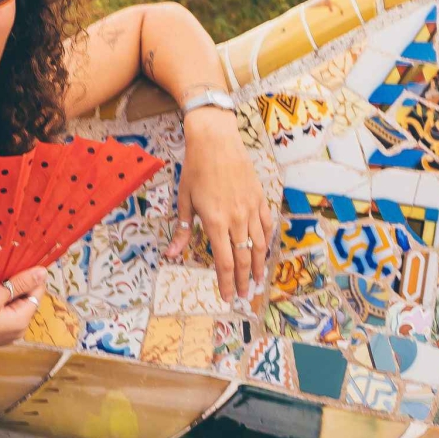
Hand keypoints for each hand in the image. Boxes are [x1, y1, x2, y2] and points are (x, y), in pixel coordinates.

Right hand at [0, 266, 45, 362]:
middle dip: (15, 282)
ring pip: (14, 303)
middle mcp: (19, 329)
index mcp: (22, 320)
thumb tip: (43, 272)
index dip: (29, 274)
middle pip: (27, 297)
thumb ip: (19, 284)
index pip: (38, 290)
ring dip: (5, 290)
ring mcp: (8, 332)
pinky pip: (4, 311)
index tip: (14, 262)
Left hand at [163, 106, 272, 301]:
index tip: (227, 297)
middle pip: (244, 258)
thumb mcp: (184, 200)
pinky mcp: (260, 197)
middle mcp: (236, 219)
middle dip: (244, 281)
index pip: (224, 262)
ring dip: (258, 266)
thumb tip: (171, 255)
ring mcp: (251, 208)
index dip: (226, 283)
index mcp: (215, 222)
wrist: (216, 141)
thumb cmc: (196, 169)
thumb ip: (182, 231)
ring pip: (258, 245)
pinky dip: (267, 241)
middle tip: (244, 297)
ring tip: (258, 281)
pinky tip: (264, 251)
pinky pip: (267, 225)